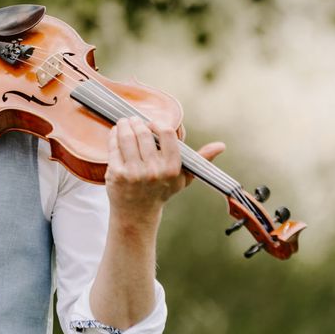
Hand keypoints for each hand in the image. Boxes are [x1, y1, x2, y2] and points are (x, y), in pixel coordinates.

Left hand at [105, 117, 224, 221]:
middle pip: (143, 132)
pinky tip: (116, 133)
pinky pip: (114, 146)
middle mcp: (153, 170)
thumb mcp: (183, 177)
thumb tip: (221, 146)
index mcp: (172, 168)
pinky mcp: (117, 174)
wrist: (137, 213)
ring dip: (124, 125)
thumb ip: (201, 160)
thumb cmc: (161, 190)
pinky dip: (113, 135)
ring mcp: (134, 172)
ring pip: (126, 137)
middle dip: (137, 122)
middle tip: (134, 120)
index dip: (157, 123)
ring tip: (124, 123)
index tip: (152, 123)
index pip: (166, 133)